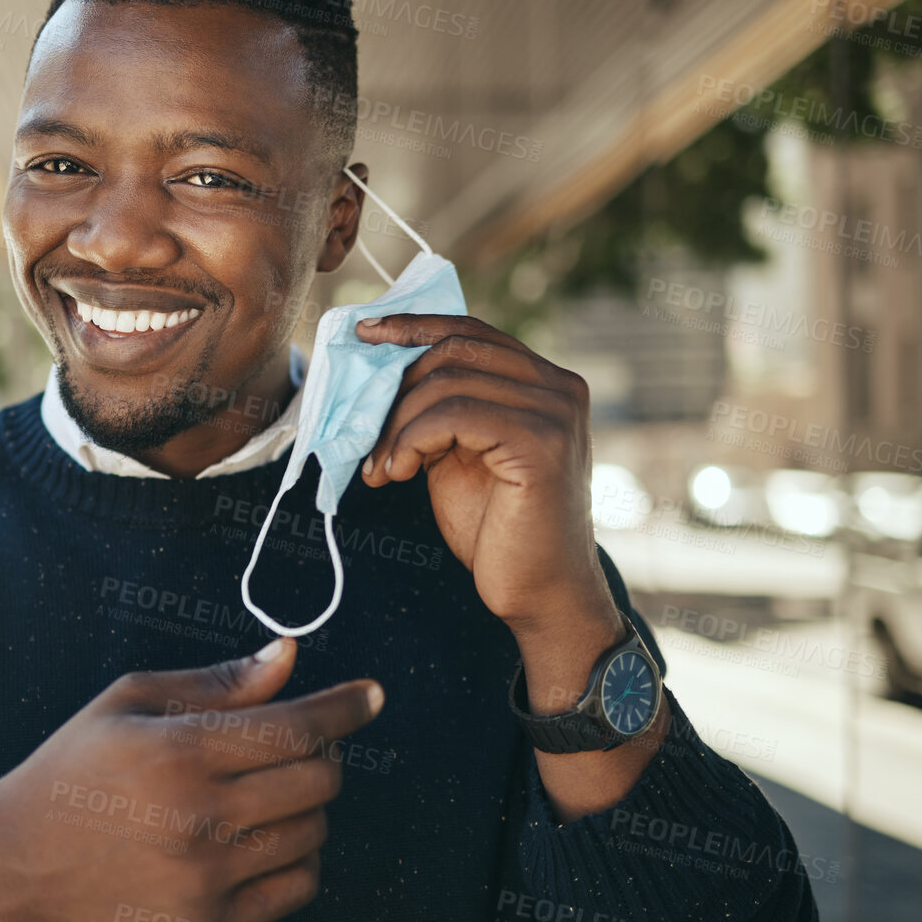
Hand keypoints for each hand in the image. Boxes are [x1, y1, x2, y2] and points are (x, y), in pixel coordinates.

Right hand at [0, 638, 382, 921]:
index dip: (343, 708)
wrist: (22, 859)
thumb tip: (289, 656)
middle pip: (318, 780)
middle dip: (320, 754)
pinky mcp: (209, 921)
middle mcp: (198, 817)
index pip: (295, 727)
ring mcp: (207, 876)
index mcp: (179, 751)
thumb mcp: (132, 701)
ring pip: (314, 831)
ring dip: (307, 803)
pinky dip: (299, 855)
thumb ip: (218, 682)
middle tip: (290, 745)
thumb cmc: (78, 766)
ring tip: (264, 792)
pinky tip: (263, 835)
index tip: (371, 696)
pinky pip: (299, 885)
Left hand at [355, 314, 616, 635]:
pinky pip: (453, 416)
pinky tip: (396, 473)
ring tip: (379, 467)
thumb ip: (441, 409)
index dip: (412, 327)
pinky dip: (410, 440)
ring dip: (395, 424)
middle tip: (361, 432)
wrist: (539, 594)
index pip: (470, 330)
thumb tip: (381, 372)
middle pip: (453, 350)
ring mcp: (555, 412)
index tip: (364, 334)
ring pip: (447, 381)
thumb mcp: (461, 453)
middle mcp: (560, 386)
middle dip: (394, 387)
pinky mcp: (541, 443)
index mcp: (545, 381)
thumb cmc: (497, 528)